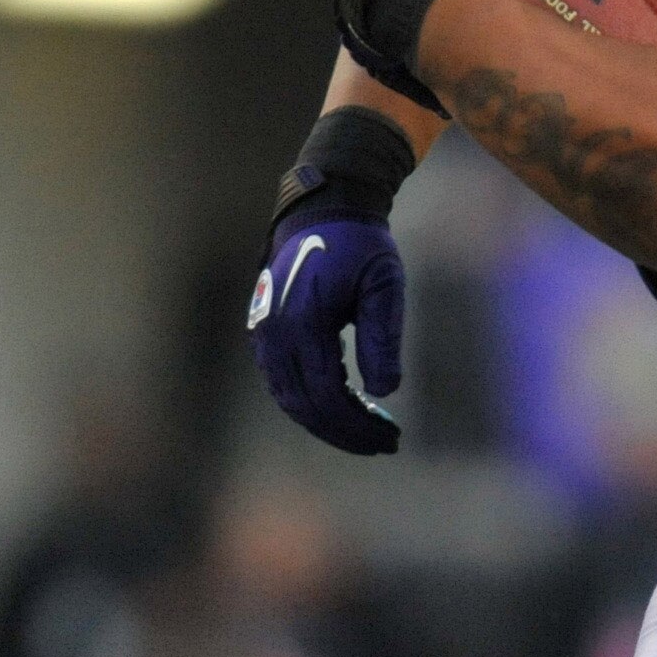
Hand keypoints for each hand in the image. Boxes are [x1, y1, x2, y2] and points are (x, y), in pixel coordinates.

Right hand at [250, 211, 405, 455]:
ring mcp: (264, 336)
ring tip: (367, 433)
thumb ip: (382, 337)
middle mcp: (275, 335)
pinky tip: (343, 409)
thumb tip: (384, 391)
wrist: (321, 212)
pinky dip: (311, 403)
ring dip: (326, 423)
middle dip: (345, 432)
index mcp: (303, 323)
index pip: (327, 394)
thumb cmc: (358, 246)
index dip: (358, 424)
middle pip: (305, 405)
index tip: (392, 438)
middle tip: (384, 444)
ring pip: (290, 400)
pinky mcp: (265, 335)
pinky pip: (283, 383)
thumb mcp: (383, 285)